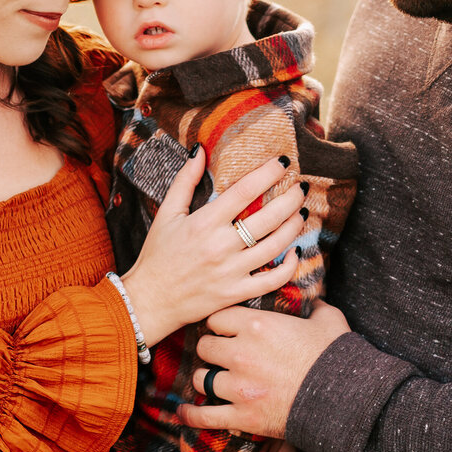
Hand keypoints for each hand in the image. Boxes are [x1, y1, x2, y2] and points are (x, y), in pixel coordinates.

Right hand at [122, 151, 303, 346]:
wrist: (150, 300)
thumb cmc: (157, 255)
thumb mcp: (167, 214)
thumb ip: (185, 181)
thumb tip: (200, 150)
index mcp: (204, 223)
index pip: (244, 191)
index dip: (268, 173)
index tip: (284, 162)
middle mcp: (220, 246)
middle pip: (268, 217)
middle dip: (291, 198)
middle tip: (300, 187)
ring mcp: (231, 272)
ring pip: (275, 246)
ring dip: (294, 226)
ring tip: (301, 212)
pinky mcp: (236, 293)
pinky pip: (272, 281)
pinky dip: (289, 266)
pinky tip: (294, 252)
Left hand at [180, 300, 350, 438]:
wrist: (347, 401)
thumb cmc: (337, 358)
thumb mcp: (328, 320)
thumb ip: (314, 306)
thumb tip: (314, 299)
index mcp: (258, 325)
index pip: (217, 318)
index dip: (220, 323)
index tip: (225, 329)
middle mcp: (242, 353)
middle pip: (204, 346)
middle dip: (211, 350)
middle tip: (218, 354)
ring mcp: (239, 387)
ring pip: (202, 379)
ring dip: (206, 379)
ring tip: (212, 380)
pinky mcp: (242, 416)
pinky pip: (205, 415)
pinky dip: (191, 415)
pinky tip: (182, 413)